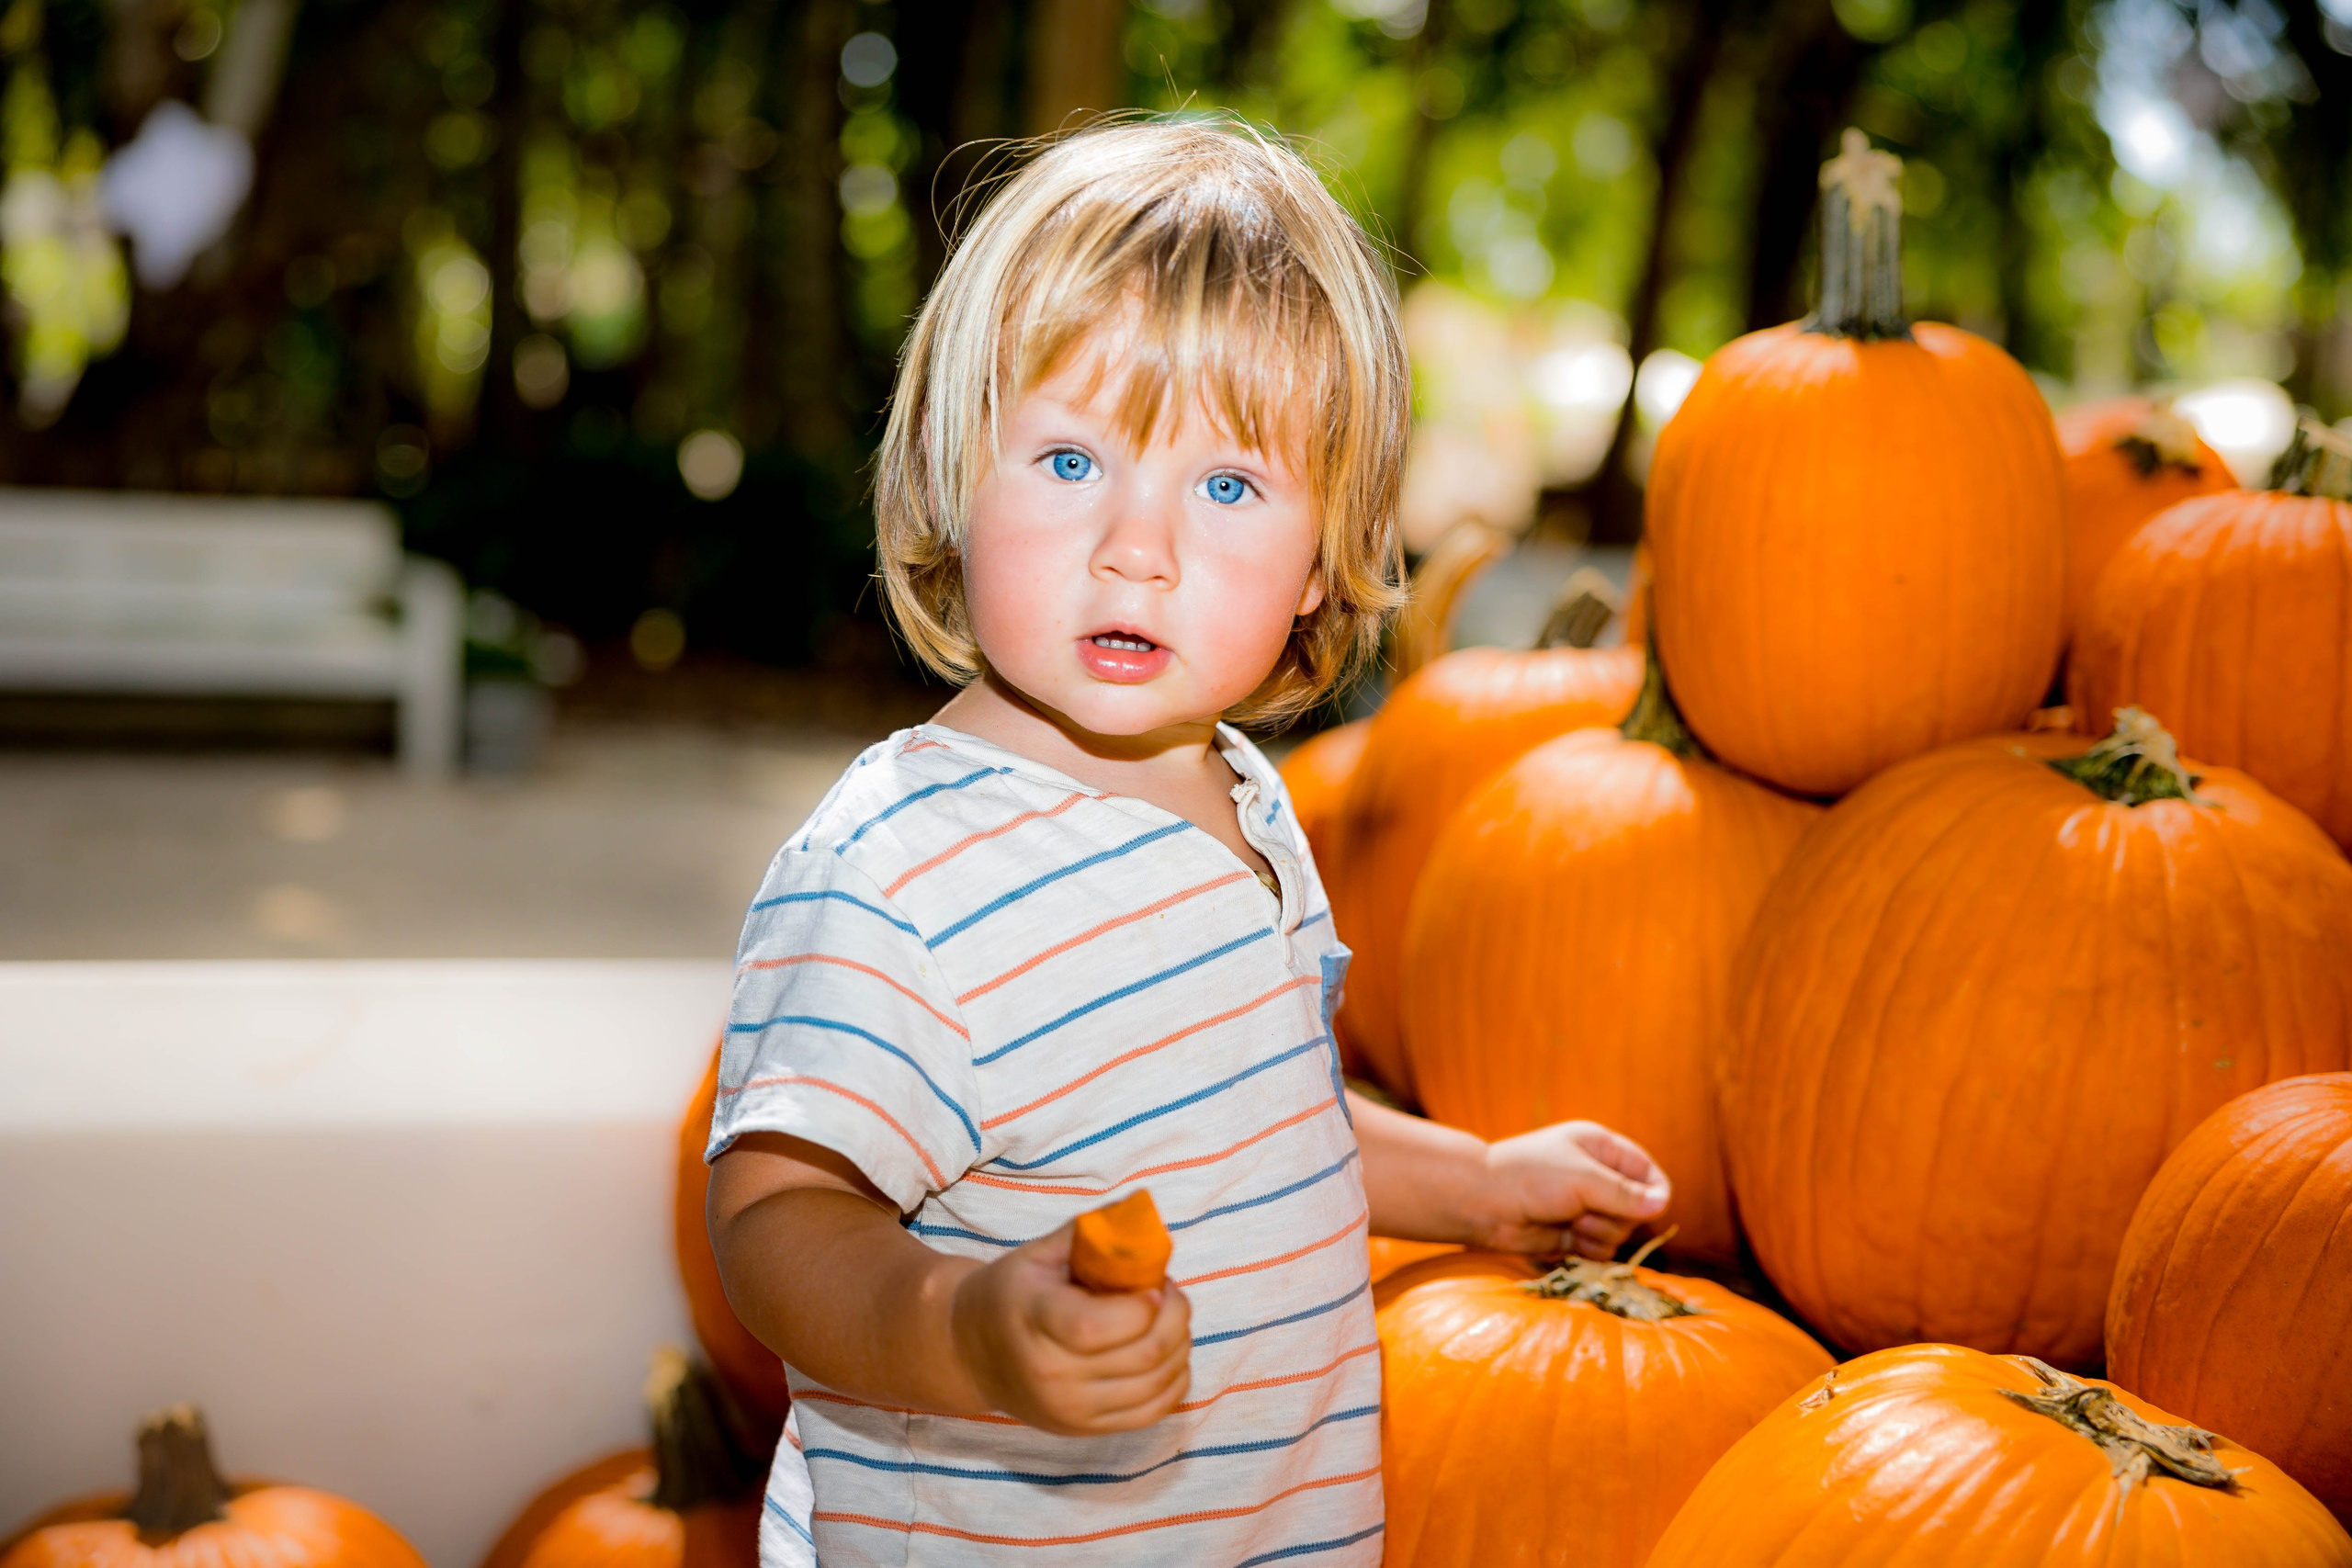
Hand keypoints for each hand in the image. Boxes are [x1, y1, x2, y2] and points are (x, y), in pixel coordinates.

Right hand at [949, 1222, 1191, 1435]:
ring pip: (1157, 1384)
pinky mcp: (1087, 1430)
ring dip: (1180, 1344)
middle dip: (1174, 1316)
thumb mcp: (1038, 1254)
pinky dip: (1175, 1379)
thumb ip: (1091, 1234)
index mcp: (1034, 1323)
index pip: (1096, 1326)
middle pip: (1141, 1355)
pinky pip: (1155, 1410)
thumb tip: (1141, 1211)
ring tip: (1169, 1317)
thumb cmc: (1011, 1292)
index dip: (1141, 1306)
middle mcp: (1051, 1376)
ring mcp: (1071, 1410)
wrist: (972, 1352)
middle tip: (1169, 1291)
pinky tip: (1167, 1352)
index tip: (1155, 1283)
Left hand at [1471, 1120, 1671, 1259]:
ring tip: (1569, 1223)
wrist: (1482, 1204)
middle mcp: (1597, 1176)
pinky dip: (1587, 1249)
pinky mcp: (1574, 1235)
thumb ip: (1624, 1193)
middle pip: (1638, 1209)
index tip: (1650, 1209)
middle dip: (1615, 1216)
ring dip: (1599, 1234)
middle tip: (1583, 1210)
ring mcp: (1586, 1207)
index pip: (1648, 1172)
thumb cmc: (1529, 1177)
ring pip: (1620, 1233)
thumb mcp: (1582, 1178)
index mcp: (1601, 1148)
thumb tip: (1663, 1204)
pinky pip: (1601, 1250)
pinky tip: (1565, 1240)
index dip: (1655, 1192)